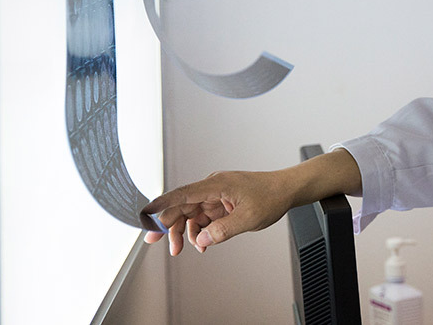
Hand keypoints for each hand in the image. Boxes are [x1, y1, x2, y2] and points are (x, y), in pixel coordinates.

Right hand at [142, 170, 292, 255]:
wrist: (286, 190)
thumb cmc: (271, 196)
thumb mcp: (247, 219)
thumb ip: (222, 230)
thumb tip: (202, 239)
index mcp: (216, 184)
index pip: (182, 194)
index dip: (162, 204)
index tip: (146, 213)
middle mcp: (213, 187)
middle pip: (182, 205)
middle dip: (168, 224)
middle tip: (155, 240)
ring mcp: (217, 195)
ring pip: (191, 213)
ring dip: (185, 231)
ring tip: (180, 249)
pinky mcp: (221, 202)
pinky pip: (203, 217)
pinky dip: (200, 230)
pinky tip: (201, 243)